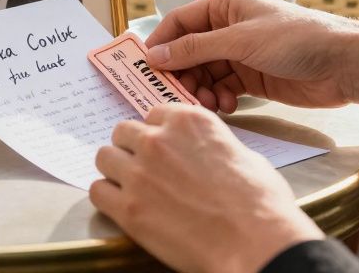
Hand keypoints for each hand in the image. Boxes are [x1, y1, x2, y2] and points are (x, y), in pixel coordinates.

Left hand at [91, 105, 321, 271]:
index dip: (158, 133)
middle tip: (145, 168)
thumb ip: (211, 145)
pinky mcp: (128, 208)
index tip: (162, 147)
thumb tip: (205, 153)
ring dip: (116, 170)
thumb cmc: (260, 204)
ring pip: (105, 157)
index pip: (153, 115)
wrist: (255, 243)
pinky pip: (98, 191)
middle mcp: (158, 141)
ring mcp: (140, 173)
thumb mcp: (243, 155)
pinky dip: (108, 198)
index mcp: (188, 121)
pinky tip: (123, 206)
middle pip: (123, 132)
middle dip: (132, 148)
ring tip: (132, 187)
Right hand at [143, 0, 358, 112]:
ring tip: (208, 104)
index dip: (161, 44)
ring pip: (205, 73)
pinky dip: (219, 98)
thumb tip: (155, 55)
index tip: (146, 68)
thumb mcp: (240, 40)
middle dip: (182, 73)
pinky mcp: (254, 79)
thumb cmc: (296, 39)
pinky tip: (226, 107)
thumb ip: (196, 49)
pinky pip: (223, 88)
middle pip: (190, 52)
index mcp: (225, 7)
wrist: (345, 65)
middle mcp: (230, 29)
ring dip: (201, 90)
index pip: (179, 23)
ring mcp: (242, 55)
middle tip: (176, 95)